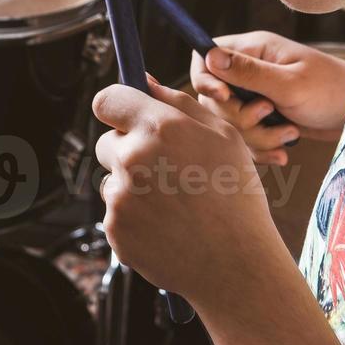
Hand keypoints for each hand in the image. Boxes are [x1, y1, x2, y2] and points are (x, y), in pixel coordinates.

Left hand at [93, 78, 285, 308]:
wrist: (237, 264)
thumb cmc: (237, 195)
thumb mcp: (223, 135)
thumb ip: (178, 101)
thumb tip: (145, 80)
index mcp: (159, 128)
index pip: (106, 100)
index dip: (117, 106)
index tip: (127, 116)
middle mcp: (133, 159)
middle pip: (107, 142)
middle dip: (128, 149)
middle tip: (166, 169)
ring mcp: (120, 198)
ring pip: (113, 180)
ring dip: (133, 186)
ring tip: (175, 205)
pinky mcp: (115, 231)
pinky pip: (115, 213)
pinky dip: (135, 218)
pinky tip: (167, 227)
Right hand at [189, 31, 344, 163]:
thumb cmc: (331, 90)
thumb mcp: (289, 83)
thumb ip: (248, 72)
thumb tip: (209, 55)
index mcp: (253, 50)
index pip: (205, 58)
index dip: (205, 80)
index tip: (223, 97)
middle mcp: (250, 71)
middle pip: (214, 99)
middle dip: (239, 116)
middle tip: (269, 114)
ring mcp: (257, 97)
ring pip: (231, 124)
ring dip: (256, 136)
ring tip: (288, 134)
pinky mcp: (266, 120)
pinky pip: (246, 139)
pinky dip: (263, 148)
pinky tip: (284, 152)